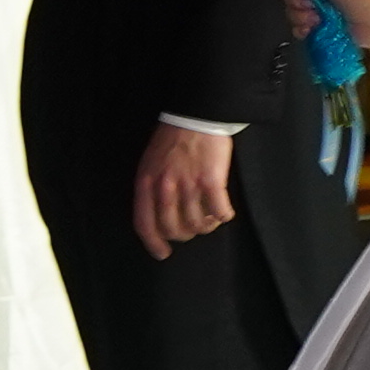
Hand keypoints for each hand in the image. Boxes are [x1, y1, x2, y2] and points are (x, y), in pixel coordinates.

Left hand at [131, 121, 236, 262]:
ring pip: (197, 224)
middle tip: (193, 230)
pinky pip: (219, 211)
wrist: (196, 116)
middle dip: (185, 234)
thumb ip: (151, 187)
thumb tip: (158, 213)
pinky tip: (225, 212)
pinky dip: (223, 216)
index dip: (153, 243)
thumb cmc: (173, 137)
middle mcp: (165, 188)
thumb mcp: (150, 162)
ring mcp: (188, 186)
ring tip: (211, 218)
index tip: (163, 254)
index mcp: (146, 183)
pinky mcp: (211, 182)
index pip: (145, 224)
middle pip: (173, 228)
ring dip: (206, 226)